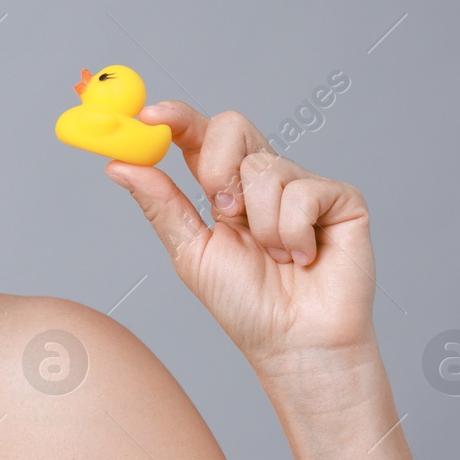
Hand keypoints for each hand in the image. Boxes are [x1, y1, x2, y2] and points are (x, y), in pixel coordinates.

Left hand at [103, 102, 375, 381]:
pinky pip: (304, 192)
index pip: (197, 135)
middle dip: (219, 168)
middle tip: (223, 212)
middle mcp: (262, 178)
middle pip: (233, 126)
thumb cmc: (247, 305)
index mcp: (222, 187)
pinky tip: (303, 258)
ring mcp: (303, 184)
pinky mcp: (341, 199)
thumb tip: (119, 165)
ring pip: (266, 167)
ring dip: (260, 224)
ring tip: (275, 257)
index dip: (174, 118)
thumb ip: (161, 204)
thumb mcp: (191, 252)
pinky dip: (293, 234)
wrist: (294, 343)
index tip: (148, 116)